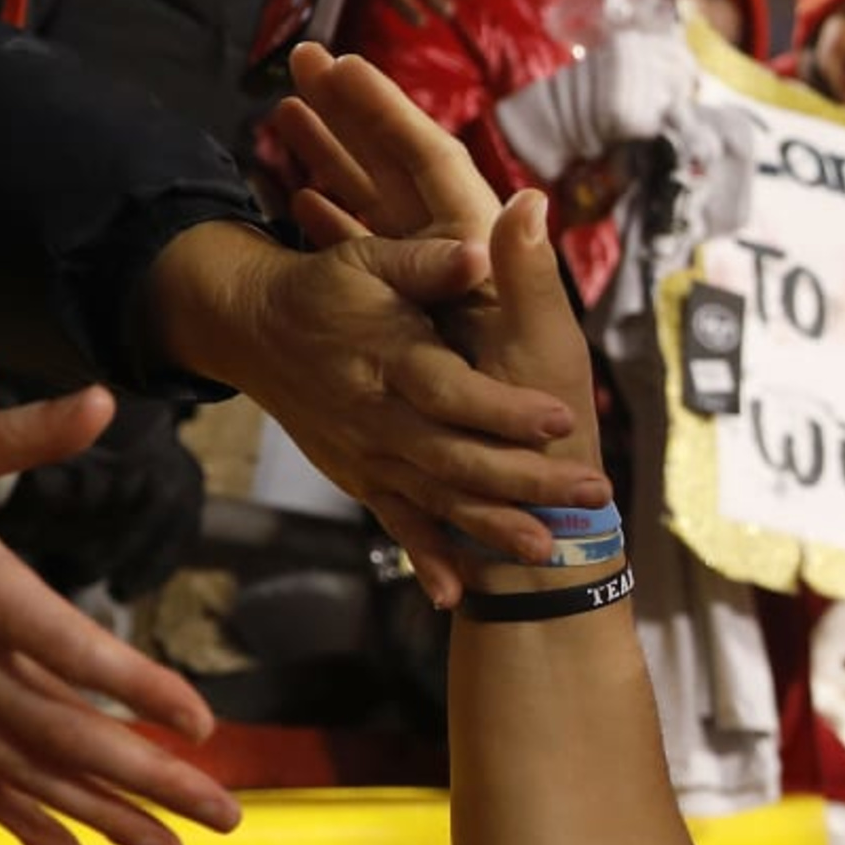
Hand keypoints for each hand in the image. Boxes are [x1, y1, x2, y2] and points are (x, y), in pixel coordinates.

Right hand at [0, 391, 241, 844]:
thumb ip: (27, 433)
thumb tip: (107, 398)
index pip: (70, 651)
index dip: (138, 688)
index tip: (201, 722)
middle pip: (63, 734)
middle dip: (148, 779)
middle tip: (224, 814)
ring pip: (27, 771)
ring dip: (103, 815)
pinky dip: (24, 819)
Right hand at [146, 207, 603, 601]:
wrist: (254, 332)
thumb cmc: (327, 289)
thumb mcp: (371, 260)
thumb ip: (429, 262)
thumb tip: (481, 250)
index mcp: (390, 359)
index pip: (452, 391)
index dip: (503, 409)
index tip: (560, 419)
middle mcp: (377, 417)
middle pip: (456, 457)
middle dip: (526, 480)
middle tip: (591, 494)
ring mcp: (368, 454)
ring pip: (436, 497)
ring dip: (491, 526)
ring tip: (546, 550)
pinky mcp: (361, 478)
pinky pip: (396, 523)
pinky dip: (424, 557)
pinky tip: (453, 594)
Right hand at [270, 45, 601, 486]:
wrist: (515, 491)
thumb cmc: (542, 420)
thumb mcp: (537, 347)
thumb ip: (527, 278)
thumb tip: (528, 199)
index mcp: (481, 262)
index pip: (432, 165)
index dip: (385, 113)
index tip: (343, 62)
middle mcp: (454, 268)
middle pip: (395, 173)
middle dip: (350, 115)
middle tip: (302, 60)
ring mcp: (423, 294)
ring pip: (374, 207)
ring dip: (335, 159)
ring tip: (286, 110)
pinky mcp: (404, 325)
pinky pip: (365, 258)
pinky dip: (336, 224)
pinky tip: (301, 196)